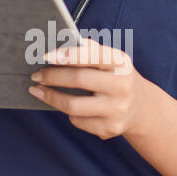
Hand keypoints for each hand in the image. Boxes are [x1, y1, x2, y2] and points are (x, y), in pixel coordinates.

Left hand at [27, 37, 152, 139]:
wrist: (140, 107)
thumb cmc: (115, 77)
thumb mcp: (110, 59)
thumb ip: (88, 50)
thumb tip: (56, 46)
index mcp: (120, 63)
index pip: (92, 55)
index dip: (67, 55)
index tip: (46, 56)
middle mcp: (122, 86)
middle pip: (78, 80)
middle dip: (52, 77)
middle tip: (36, 76)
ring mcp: (117, 109)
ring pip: (73, 106)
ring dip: (51, 97)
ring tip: (38, 91)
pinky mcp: (110, 128)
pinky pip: (78, 121)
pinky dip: (68, 113)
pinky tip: (66, 106)